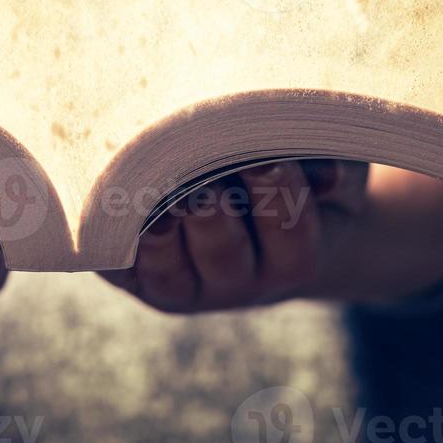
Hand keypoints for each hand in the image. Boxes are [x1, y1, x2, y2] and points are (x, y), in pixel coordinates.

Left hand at [99, 159, 368, 312]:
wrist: (253, 214)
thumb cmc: (297, 173)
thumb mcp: (329, 167)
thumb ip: (332, 165)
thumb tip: (323, 174)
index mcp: (294, 257)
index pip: (289, 229)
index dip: (277, 192)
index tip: (262, 156)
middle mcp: (239, 281)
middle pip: (224, 252)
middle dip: (211, 214)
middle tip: (199, 182)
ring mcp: (184, 286)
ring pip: (169, 268)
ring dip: (159, 233)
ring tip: (151, 196)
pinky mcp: (136, 280)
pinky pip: (120, 268)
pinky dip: (113, 242)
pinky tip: (110, 209)